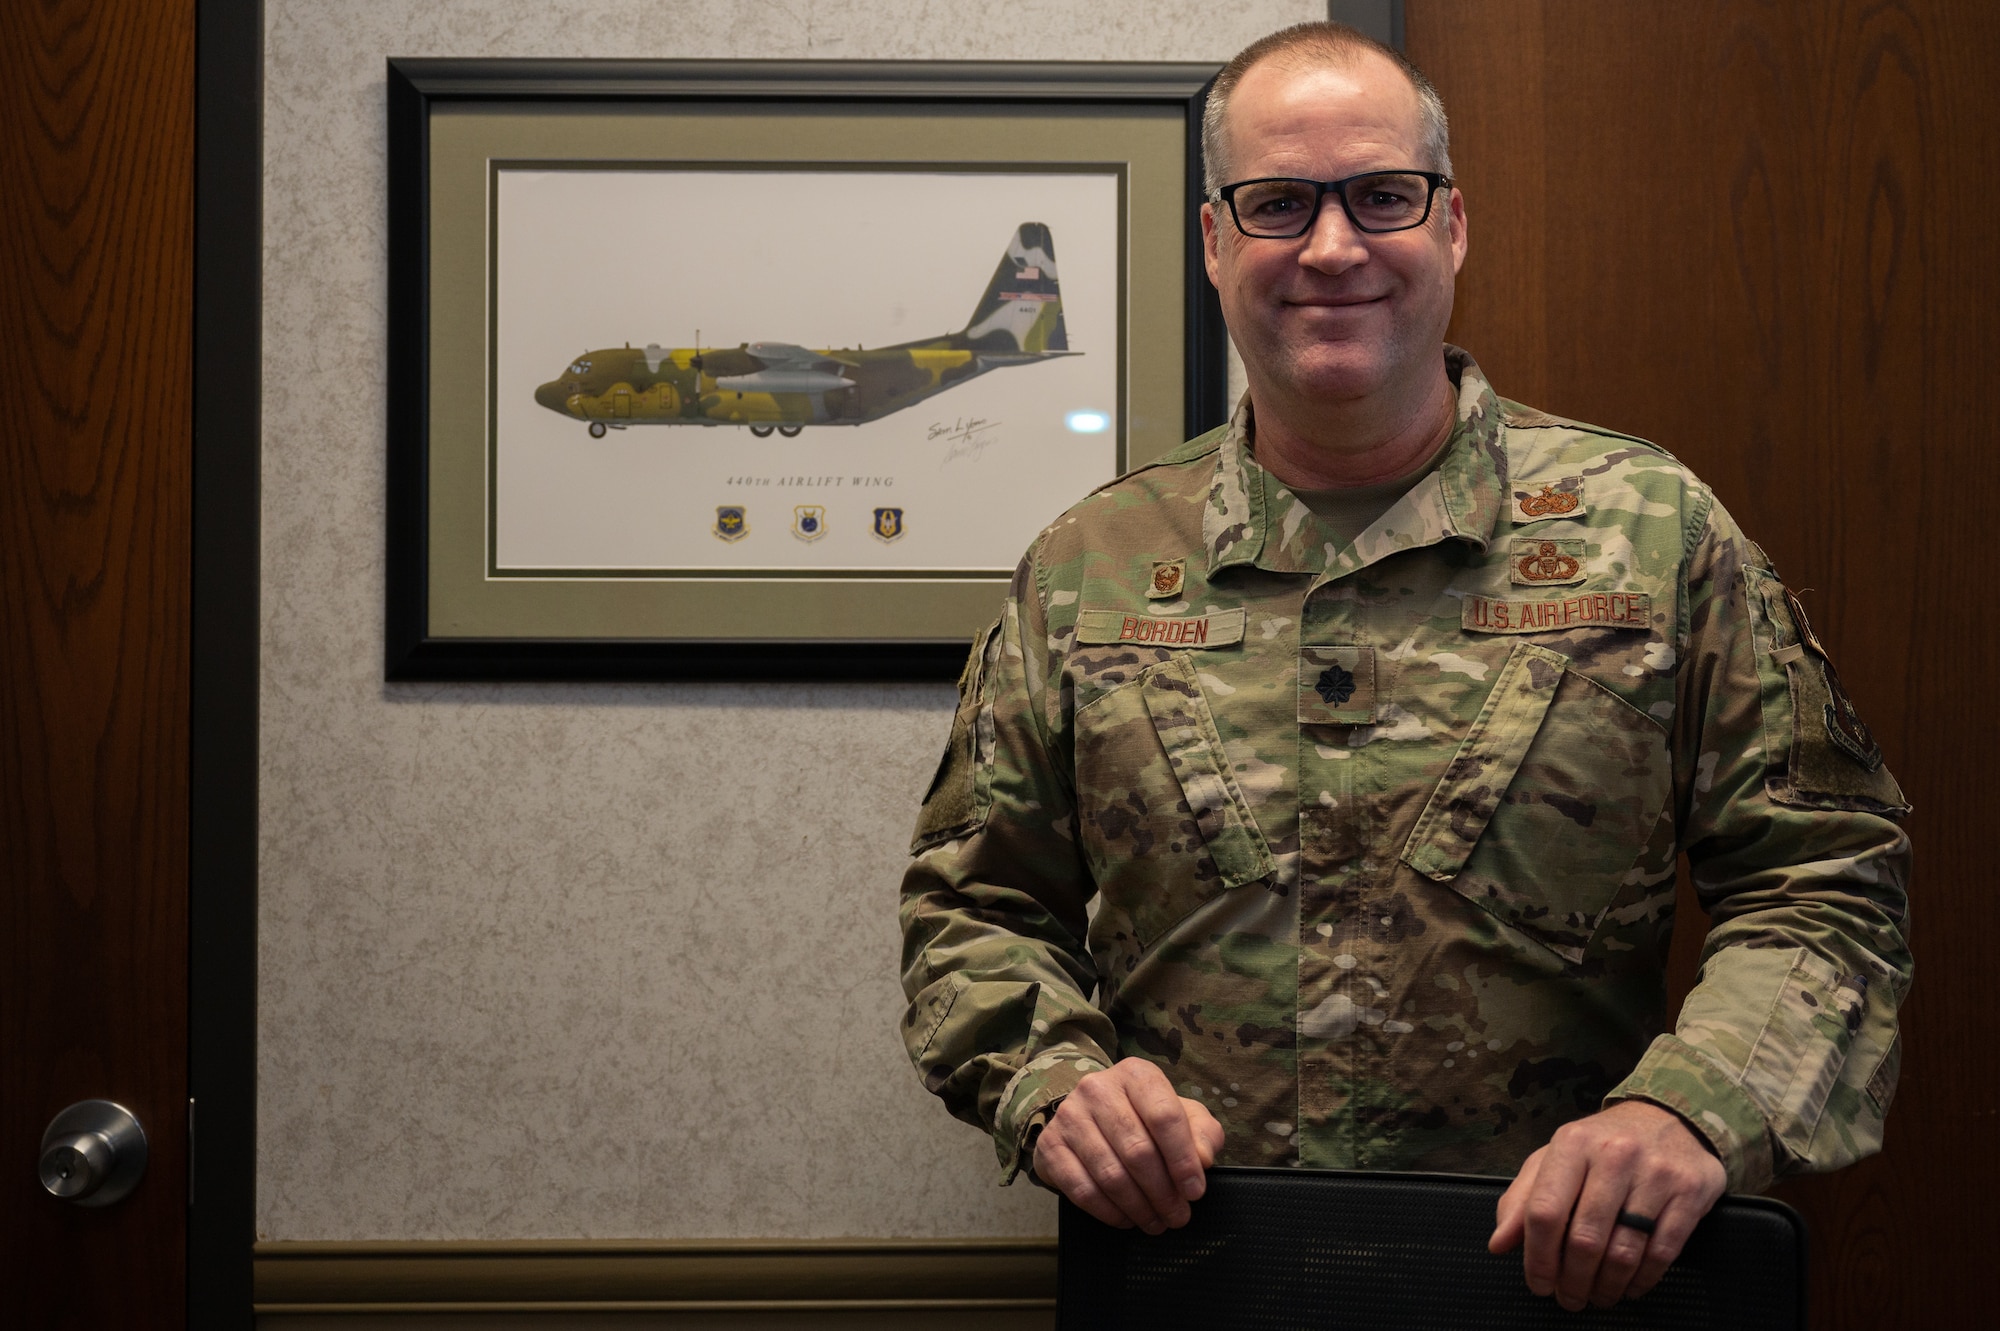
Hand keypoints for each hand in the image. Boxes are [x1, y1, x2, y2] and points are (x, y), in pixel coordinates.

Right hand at [1031, 1057, 1223, 1233]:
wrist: (1089, 1115)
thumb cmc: (1145, 1117)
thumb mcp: (1183, 1115)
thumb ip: (1203, 1133)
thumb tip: (1203, 1159)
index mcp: (1136, 1074)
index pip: (1164, 1116)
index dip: (1183, 1160)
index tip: (1195, 1192)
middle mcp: (1097, 1088)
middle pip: (1137, 1150)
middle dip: (1163, 1193)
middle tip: (1178, 1217)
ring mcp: (1069, 1116)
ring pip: (1111, 1174)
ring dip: (1139, 1207)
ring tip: (1156, 1223)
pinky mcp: (1050, 1145)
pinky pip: (1082, 1189)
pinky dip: (1109, 1212)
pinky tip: (1126, 1219)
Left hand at [1488, 1100, 1726, 1310]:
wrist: (1669, 1117)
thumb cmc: (1602, 1144)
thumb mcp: (1555, 1158)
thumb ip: (1522, 1198)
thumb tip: (1499, 1244)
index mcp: (1572, 1143)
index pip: (1545, 1211)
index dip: (1538, 1257)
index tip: (1539, 1284)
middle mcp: (1614, 1155)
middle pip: (1585, 1238)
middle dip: (1573, 1281)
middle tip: (1569, 1299)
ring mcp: (1656, 1173)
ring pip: (1625, 1251)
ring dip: (1607, 1286)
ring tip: (1598, 1297)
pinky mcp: (1690, 1192)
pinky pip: (1663, 1251)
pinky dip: (1643, 1280)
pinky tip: (1630, 1287)